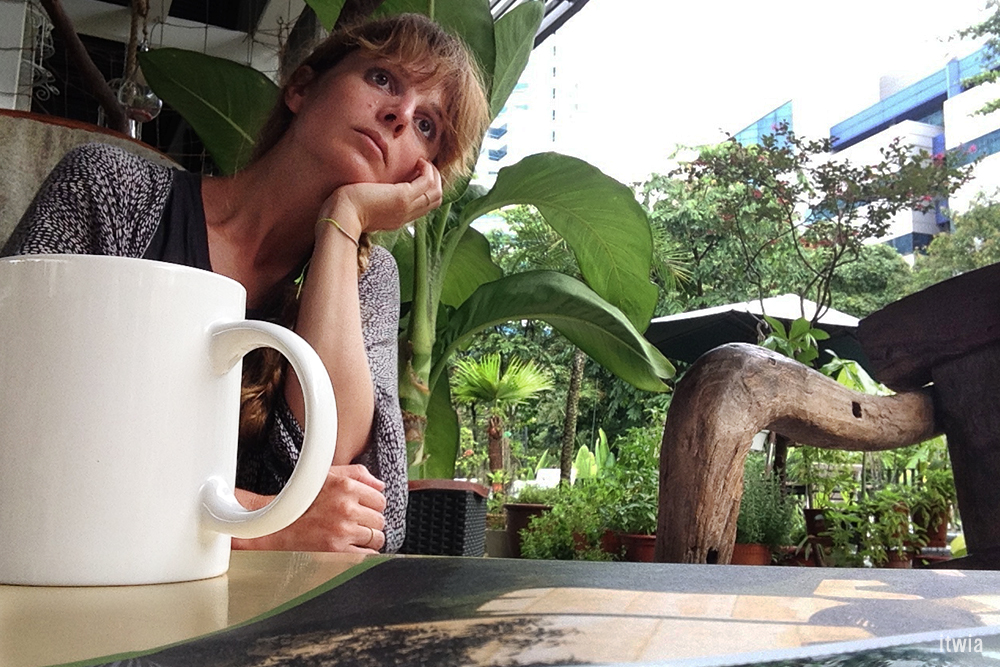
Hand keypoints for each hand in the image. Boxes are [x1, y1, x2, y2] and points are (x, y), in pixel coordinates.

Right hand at [232, 464, 386, 552]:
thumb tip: (380, 485)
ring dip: (368, 539)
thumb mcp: (327, 477)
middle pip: (380, 520)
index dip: (373, 507)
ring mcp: (342, 531)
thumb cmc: (301, 501)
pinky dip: (363, 554)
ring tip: (351, 536)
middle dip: (370, 523)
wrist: (275, 526)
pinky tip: (351, 548)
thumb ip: (357, 475)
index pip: (380, 500)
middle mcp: (345, 508)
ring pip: (377, 538)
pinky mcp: (337, 552)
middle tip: (355, 524)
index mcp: (344, 487)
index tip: (363, 511)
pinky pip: (368, 555)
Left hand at [320, 158, 442, 236]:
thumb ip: (373, 200)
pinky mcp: (403, 197)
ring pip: (436, 192)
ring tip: (422, 163)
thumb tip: (371, 190)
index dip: (426, 189)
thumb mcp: (364, 206)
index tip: (417, 174)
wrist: (340, 218)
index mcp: (397, 219)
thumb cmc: (344, 211)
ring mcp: (406, 207)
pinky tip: (418, 161)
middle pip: (435, 200)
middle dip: (434, 180)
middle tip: (423, 166)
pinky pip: (427, 182)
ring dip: (433, 174)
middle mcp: (406, 215)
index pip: (423, 206)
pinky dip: (427, 170)